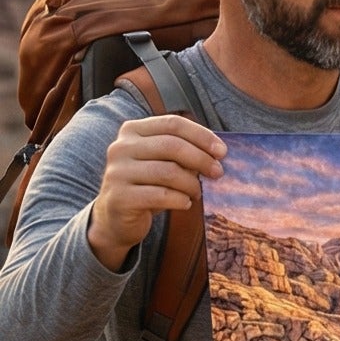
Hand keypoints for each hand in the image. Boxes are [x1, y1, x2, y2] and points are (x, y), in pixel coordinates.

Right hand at [87, 114, 224, 270]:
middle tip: (218, 173)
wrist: (117, 216)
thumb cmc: (149, 184)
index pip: (172, 123)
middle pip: (172, 146)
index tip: (222, 151)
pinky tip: (185, 203)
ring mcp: (117, 172)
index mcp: (132, 131)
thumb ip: (184, 151)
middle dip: (201, 159)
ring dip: (192, 184)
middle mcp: (121, 147)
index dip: (201, 135)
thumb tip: (218, 152)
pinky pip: (161, 196)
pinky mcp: (119, 197)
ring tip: (197, 192)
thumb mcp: (164, 162)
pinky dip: (180, 200)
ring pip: (168, 172)